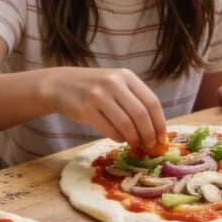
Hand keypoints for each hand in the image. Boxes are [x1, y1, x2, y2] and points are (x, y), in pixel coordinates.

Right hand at [41, 67, 165, 149]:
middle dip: (148, 134)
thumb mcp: (115, 83)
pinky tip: (119, 138)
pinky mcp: (86, 110)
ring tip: (135, 144)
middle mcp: (113, 83)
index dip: (160, 122)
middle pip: (141, 114)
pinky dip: (118, 138)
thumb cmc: (92, 87)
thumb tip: (155, 128)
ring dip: (134, 139)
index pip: (151, 102)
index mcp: (125, 76)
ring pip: (126, 125)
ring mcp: (98, 96)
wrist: (59, 85)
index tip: (162, 137)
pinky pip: (110, 130)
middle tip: (150, 145)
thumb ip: (133, 99)